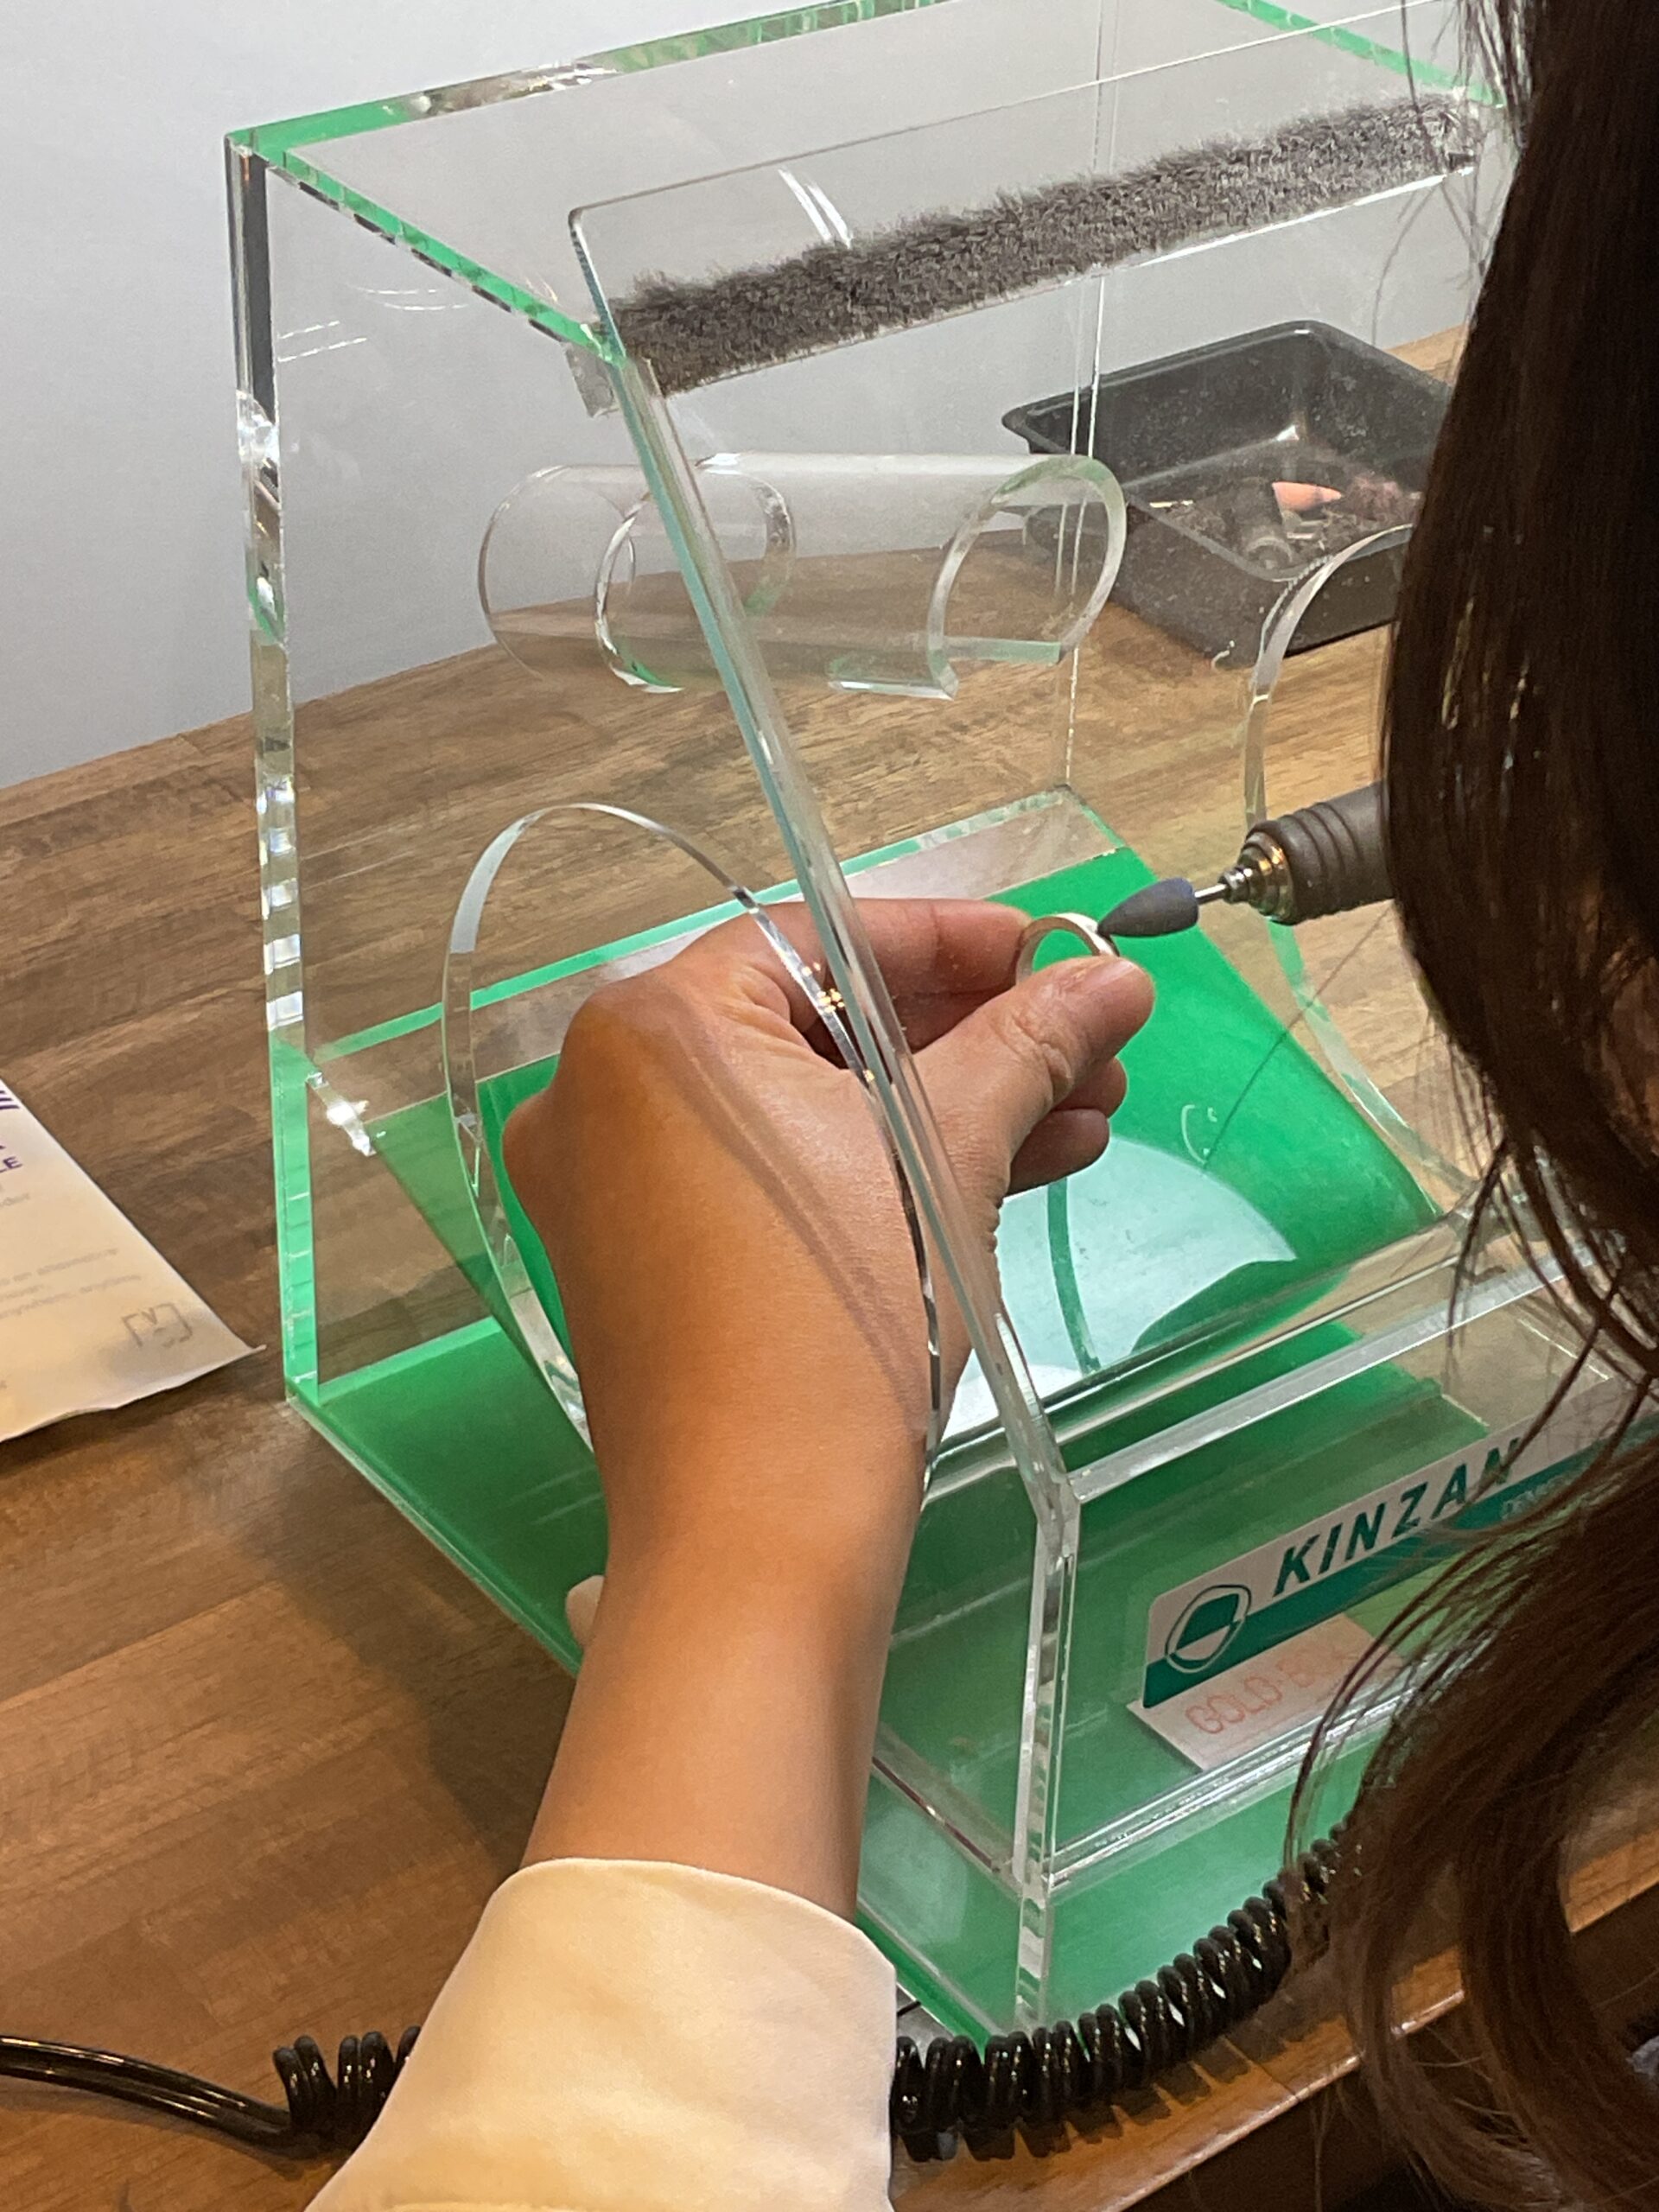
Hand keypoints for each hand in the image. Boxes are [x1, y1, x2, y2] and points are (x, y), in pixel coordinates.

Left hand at [503, 897, 1150, 1909]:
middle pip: (820, 1024)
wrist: (756, 1542)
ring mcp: (616, 1185)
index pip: (823, 938)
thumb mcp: (946, 1159)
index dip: (956, 941)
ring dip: (947, 1109)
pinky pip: (778, 1178)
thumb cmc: (843, 1319)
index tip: (1058, 954)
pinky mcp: (648, 1264)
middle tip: (1090, 1049)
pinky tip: (1012, 1171)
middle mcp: (606, 1090)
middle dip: (972, 1038)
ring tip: (1084, 1120)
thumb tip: (1115, 975)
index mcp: (654, 1029)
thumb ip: (1028, 1043)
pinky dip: (880, 1171)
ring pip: (809, 1110)